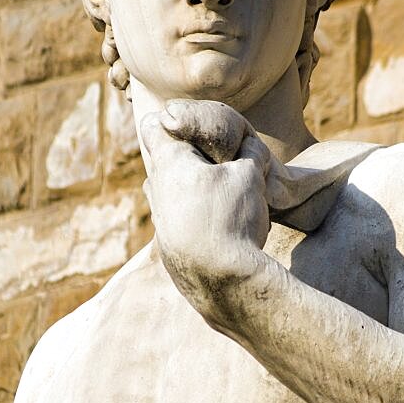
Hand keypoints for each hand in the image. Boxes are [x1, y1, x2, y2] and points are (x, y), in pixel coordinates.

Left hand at [140, 100, 270, 320]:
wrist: (223, 283)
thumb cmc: (232, 220)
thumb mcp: (251, 176)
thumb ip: (250, 153)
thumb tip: (250, 145)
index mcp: (169, 165)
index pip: (152, 126)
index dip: (172, 119)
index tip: (196, 126)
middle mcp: (156, 191)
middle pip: (164, 161)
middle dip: (189, 157)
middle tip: (219, 161)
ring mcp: (159, 222)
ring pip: (171, 192)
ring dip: (192, 188)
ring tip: (223, 195)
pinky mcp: (168, 247)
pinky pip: (179, 219)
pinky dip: (196, 216)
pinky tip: (221, 225)